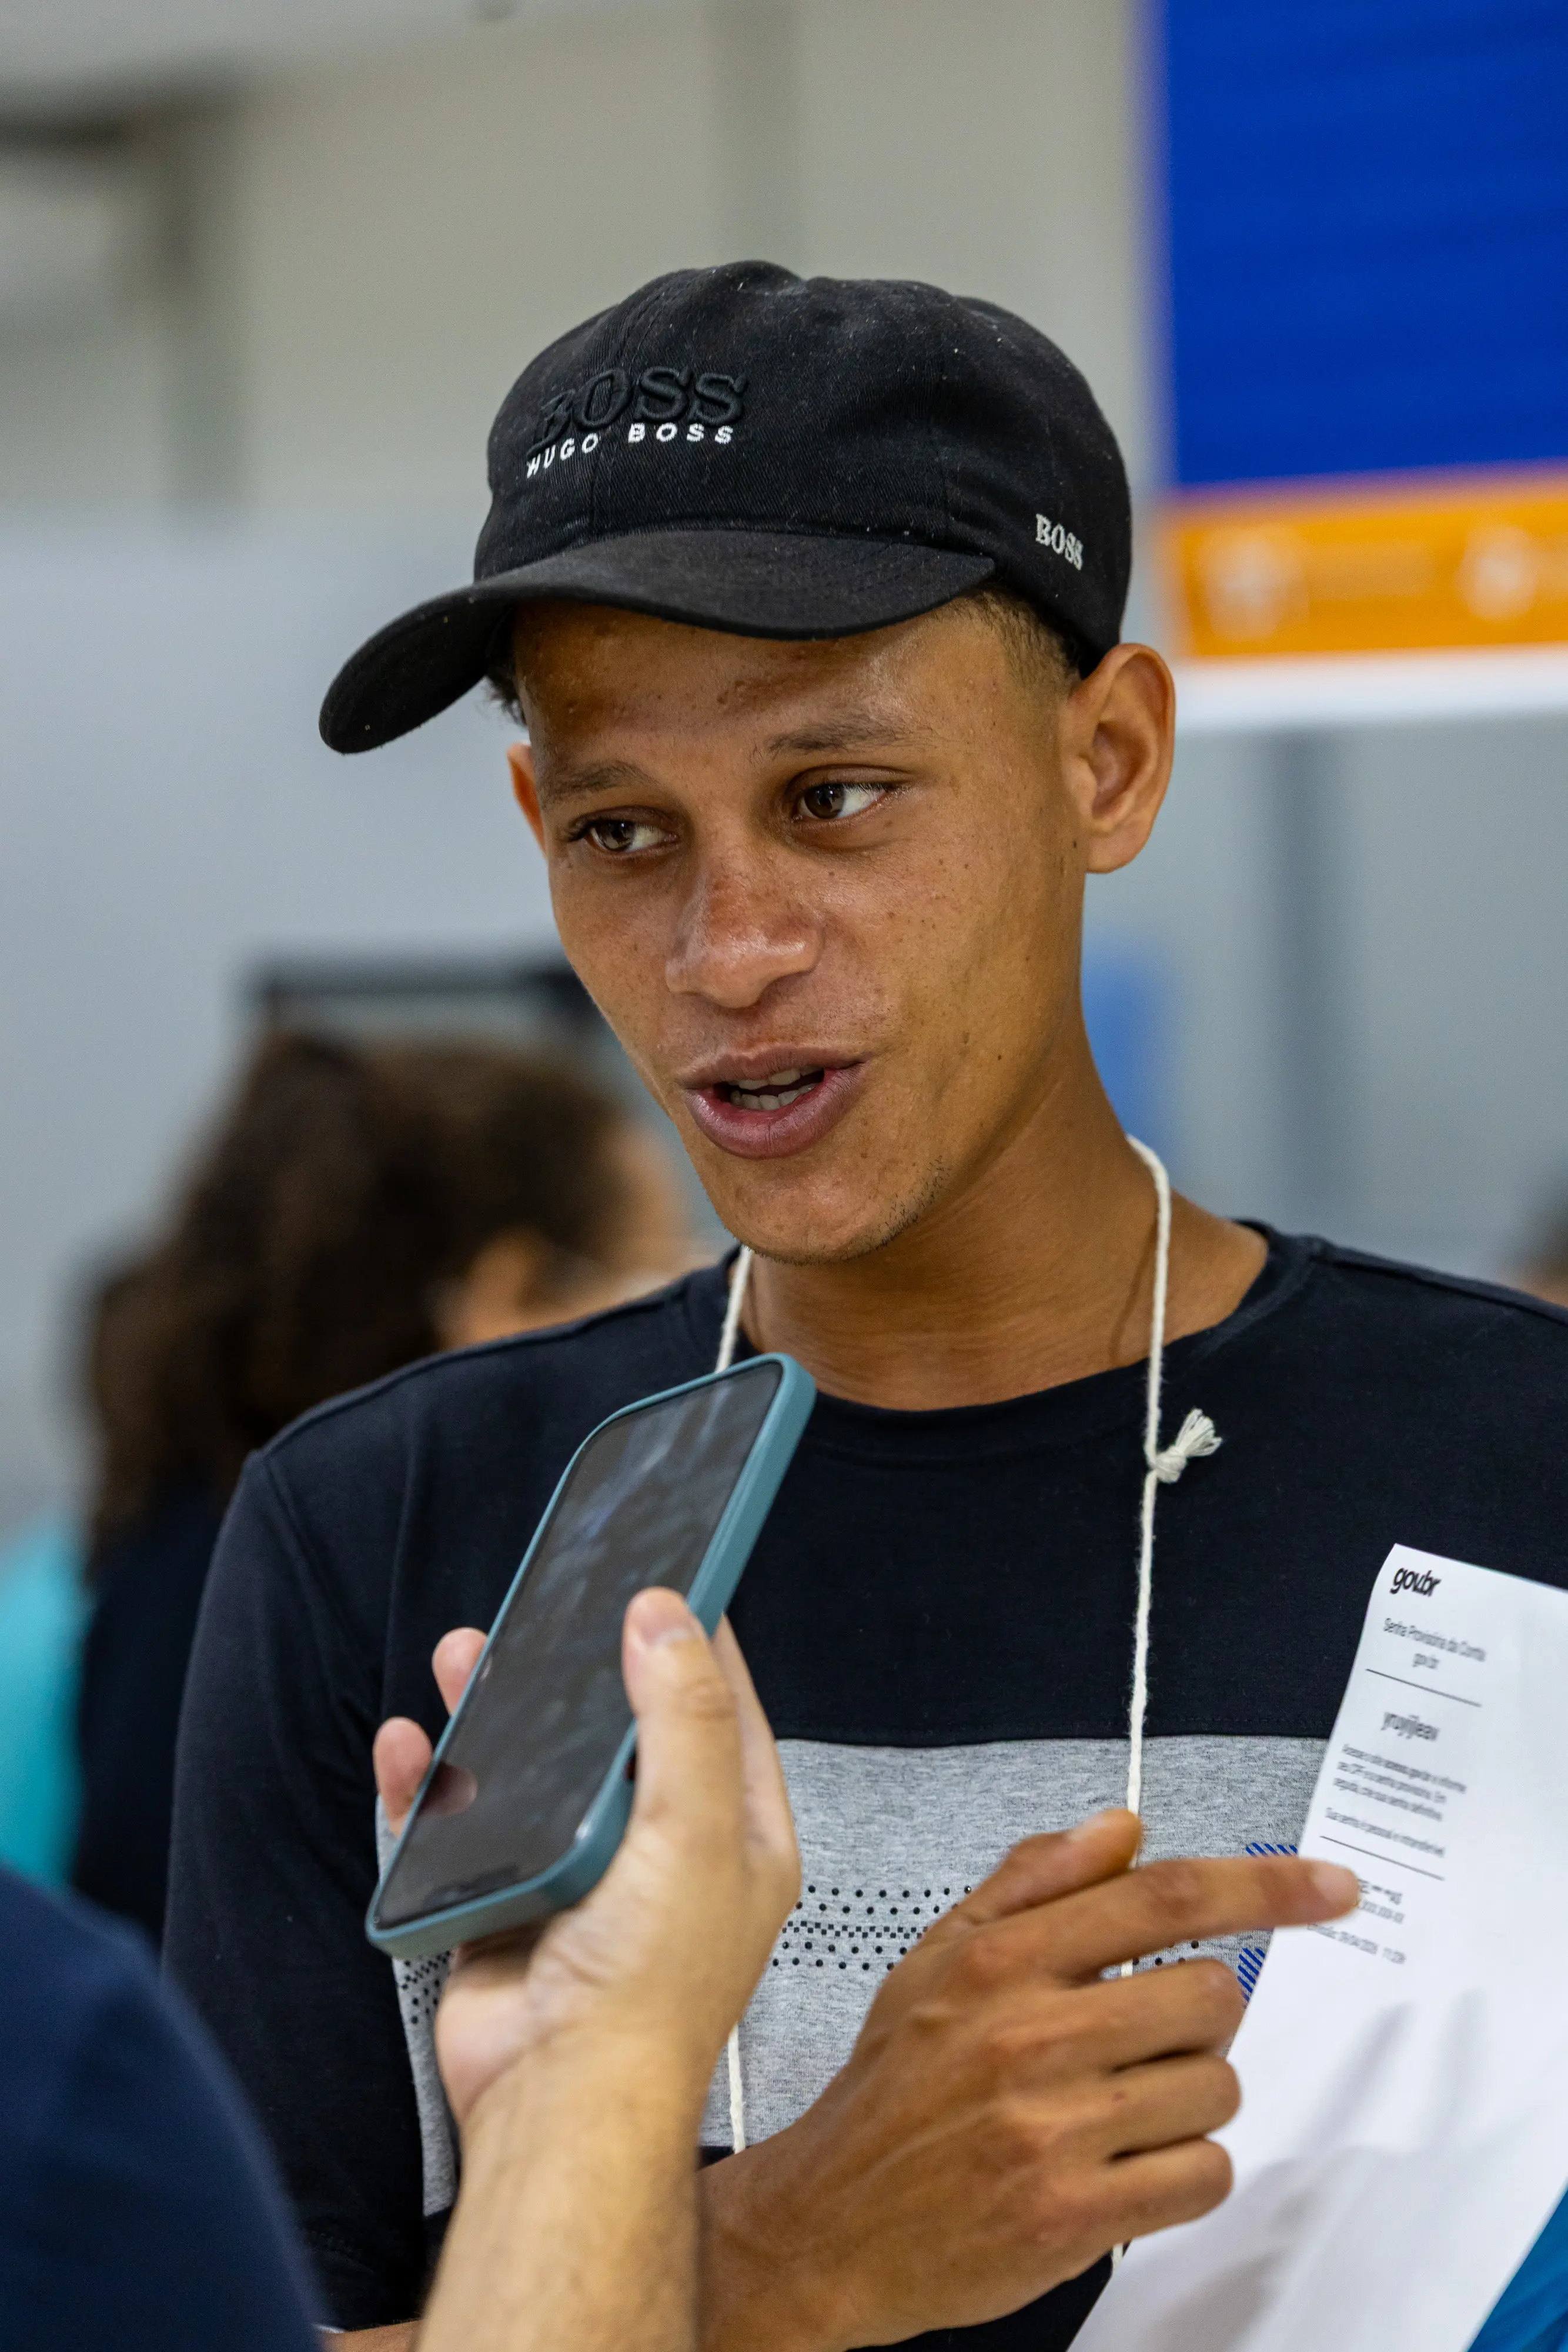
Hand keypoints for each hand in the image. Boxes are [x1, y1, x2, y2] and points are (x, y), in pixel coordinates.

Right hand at [373, 1593, 798, 2133]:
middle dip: (575, 1669)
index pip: (724, 1709)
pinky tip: (411, 1748)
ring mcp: (580, 1880)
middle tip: (542, 1612)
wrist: (558, 2104)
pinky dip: (431, 1787)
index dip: (698, 1640)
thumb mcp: (693, 1831)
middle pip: (616, 1731)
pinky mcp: (506, 1908)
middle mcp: (661, 1853)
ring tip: (465, 1658)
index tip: (668, 1577)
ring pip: (533, 1770)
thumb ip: (684, 1718)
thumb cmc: (646, 1995)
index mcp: (733, 1835)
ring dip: (496, 1713)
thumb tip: (668, 1619)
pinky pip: (463, 1829)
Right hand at [699, 1814, 1358, 2349]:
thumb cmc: (894, 2091)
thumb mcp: (938, 1958)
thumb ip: (1034, 1882)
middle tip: (1145, 2040)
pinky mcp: (1078, 2214)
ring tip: (1118, 2109)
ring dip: (1190, 2099)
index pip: (1164, 1895)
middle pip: (1212, 1994)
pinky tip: (1127, 2167)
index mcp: (1001, 1958)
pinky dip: (1185, 2173)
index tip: (1333, 1887)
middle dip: (1200, 2019)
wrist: (832, 2224)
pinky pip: (1205, 2175)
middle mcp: (1030, 2032)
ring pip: (1216, 2089)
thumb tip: (1123, 1828)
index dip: (1266, 1886)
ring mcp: (1055, 2127)